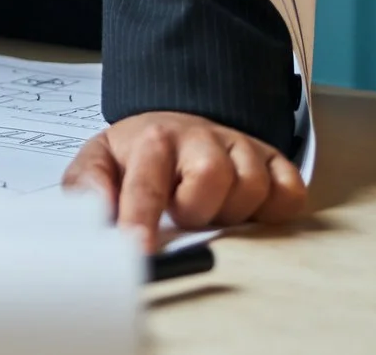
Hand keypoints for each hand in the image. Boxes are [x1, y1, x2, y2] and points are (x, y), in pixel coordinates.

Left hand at [61, 111, 306, 250]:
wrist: (175, 126)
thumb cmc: (138, 156)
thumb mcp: (99, 162)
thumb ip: (86, 186)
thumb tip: (97, 209)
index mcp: (153, 140)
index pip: (148, 182)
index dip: (142, 216)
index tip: (140, 249)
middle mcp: (200, 137)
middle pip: (212, 177)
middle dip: (197, 210)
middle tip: (184, 216)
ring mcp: (240, 146)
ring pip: (253, 186)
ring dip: (232, 212)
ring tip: (211, 211)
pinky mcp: (273, 160)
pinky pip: (289, 192)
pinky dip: (274, 209)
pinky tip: (248, 210)